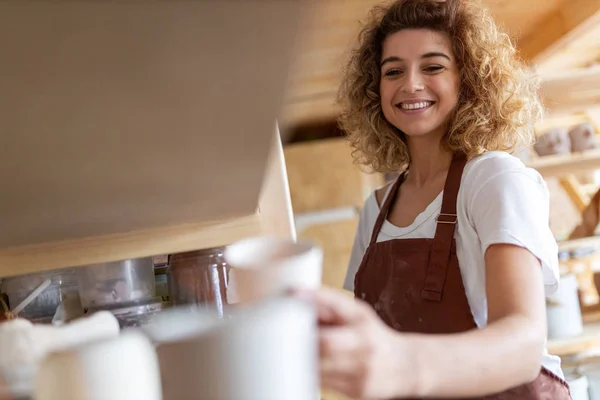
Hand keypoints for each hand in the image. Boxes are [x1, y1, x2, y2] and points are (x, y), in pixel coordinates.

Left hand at [293, 287, 413, 399]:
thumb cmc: (372, 336)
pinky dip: (312, 373)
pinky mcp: (358, 390)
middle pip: (327, 342)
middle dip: (303, 339)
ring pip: (321, 366)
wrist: (405, 366)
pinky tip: (307, 367)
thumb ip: (330, 308)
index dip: (315, 297)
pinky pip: (325, 382)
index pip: (338, 304)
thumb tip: (296, 297)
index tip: (294, 291)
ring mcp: (363, 369)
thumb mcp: (357, 316)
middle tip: (283, 335)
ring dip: (302, 359)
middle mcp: (365, 343)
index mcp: (361, 318)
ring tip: (290, 352)